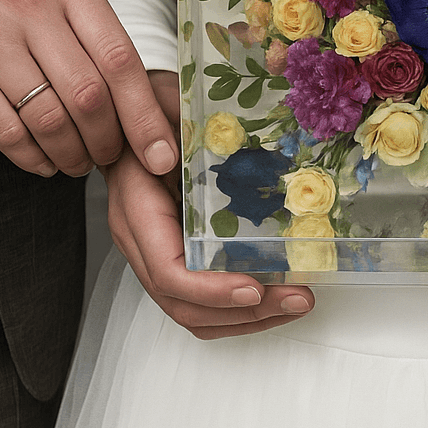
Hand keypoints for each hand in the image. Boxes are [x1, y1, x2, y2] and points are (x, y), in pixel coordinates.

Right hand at [0, 0, 178, 178]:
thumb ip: (102, 42)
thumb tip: (155, 116)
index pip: (119, 59)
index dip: (144, 116)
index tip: (161, 154)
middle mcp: (26, 2)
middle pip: (88, 96)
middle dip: (107, 141)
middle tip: (109, 154)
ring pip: (49, 120)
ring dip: (72, 155)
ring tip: (79, 161)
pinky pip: (9, 132)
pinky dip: (34, 158)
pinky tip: (45, 159)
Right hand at [104, 71, 314, 338]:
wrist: (130, 118)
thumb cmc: (146, 111)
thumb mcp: (159, 108)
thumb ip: (174, 127)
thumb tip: (202, 142)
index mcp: (136, 210)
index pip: (167, 272)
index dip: (211, 290)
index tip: (255, 288)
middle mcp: (141, 242)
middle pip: (184, 304)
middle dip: (245, 312)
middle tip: (297, 298)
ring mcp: (157, 254)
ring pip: (195, 313)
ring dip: (250, 319)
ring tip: (297, 302)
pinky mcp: (178, 256)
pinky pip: (203, 300)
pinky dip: (242, 310)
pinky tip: (278, 297)